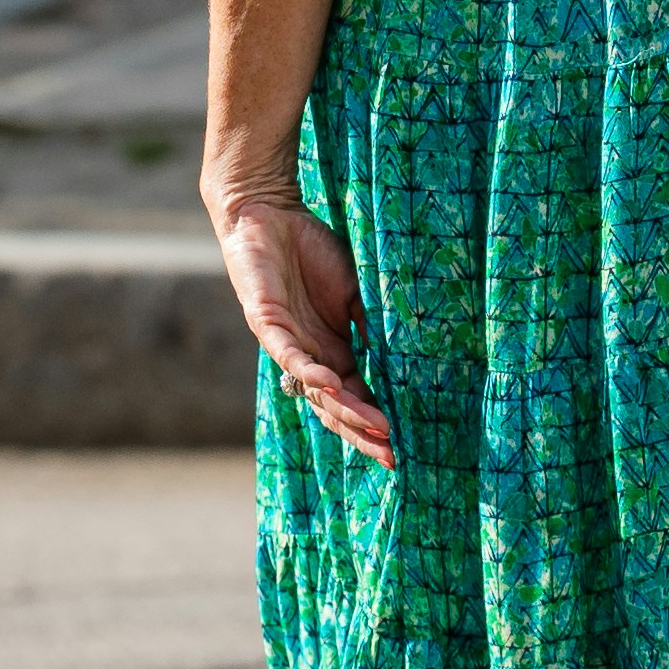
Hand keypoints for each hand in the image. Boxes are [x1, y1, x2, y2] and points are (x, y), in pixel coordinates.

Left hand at [212, 187, 392, 462]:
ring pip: (314, 389)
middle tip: (391, 453)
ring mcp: (287, 342)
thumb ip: (371, 323)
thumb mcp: (353, 291)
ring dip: (343, 409)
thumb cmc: (311, 250)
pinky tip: (330, 384)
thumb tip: (402, 358)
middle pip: (334, 405)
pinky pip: (288, 355)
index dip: (373, 419)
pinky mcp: (267, 322)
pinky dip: (309, 371)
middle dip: (361, 430)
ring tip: (373, 427)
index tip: (400, 444)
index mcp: (332, 349)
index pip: (354, 396)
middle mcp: (310, 354)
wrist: (269, 215)